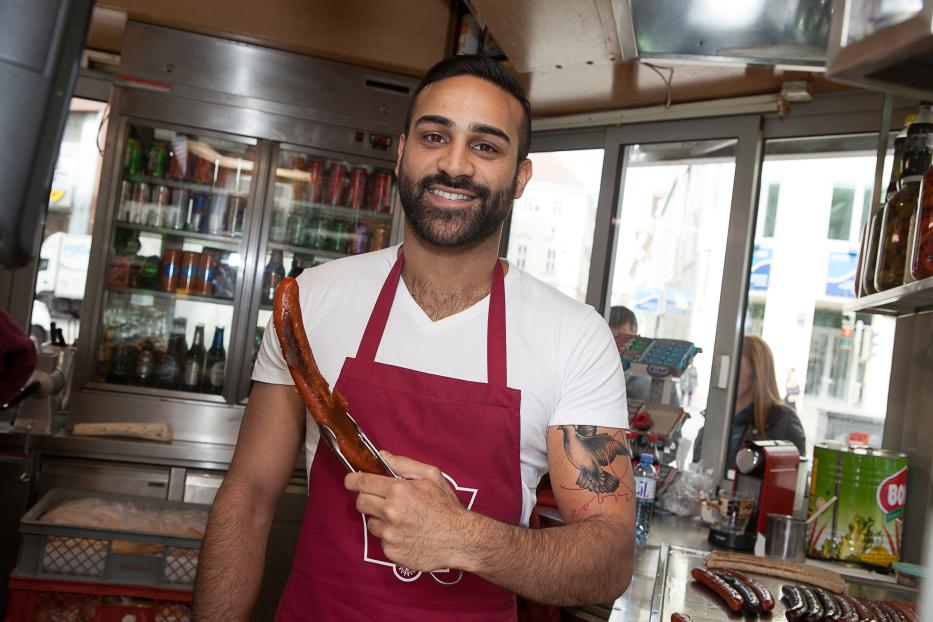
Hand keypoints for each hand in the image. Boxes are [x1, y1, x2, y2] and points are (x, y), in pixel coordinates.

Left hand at [344, 451, 471, 571]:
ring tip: (402, 520)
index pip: (363, 482)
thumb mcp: (431, 476)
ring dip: (381, 520)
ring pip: (371, 523)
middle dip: (368, 499)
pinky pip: (382, 541)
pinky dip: (391, 537)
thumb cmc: (446, 507)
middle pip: (361, 503)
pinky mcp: (391, 551)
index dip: (352, 480)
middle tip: (382, 500)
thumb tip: (382, 455)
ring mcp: (389, 534)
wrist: (460, 539)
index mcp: (399, 490)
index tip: (350, 481)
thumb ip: (404, 463)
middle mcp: (390, 512)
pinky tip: (407, 534)